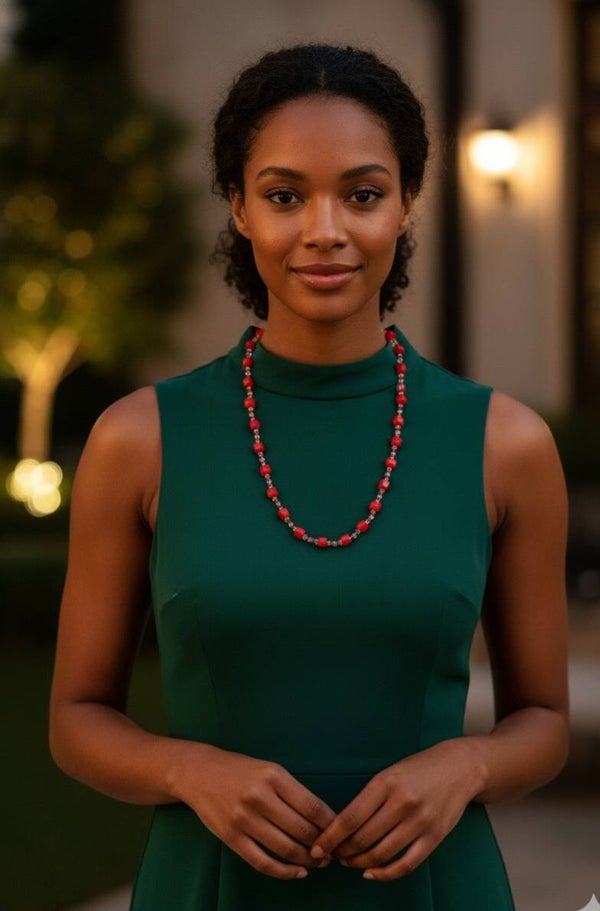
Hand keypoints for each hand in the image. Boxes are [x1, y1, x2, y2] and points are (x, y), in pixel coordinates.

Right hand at [176, 743, 336, 879]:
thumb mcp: (270, 770)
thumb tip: (323, 821)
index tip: (340, 834)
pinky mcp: (231, 838)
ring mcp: (244, 819)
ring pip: (286, 849)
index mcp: (274, 776)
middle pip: (302, 830)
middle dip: (322, 847)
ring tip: (318, 863)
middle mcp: (260, 797)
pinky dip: (284, 872)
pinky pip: (263, 862)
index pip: (313, 807)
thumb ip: (293, 792)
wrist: (199, 772)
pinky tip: (297, 872)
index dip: (331, 826)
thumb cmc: (240, 770)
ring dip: (307, 861)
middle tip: (332, 854)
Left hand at [309, 739, 482, 880]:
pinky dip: (385, 874)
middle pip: (363, 838)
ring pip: (381, 854)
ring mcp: (420, 822)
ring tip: (349, 862)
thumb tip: (343, 826)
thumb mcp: (390, 772)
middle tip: (331, 856)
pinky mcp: (434, 837)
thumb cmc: (419, 769)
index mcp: (386, 782)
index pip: (351, 817)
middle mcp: (402, 803)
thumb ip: (370, 797)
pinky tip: (372, 873)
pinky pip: (406, 864)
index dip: (331, 837)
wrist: (459, 767)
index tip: (318, 847)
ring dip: (360, 863)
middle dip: (342, 852)